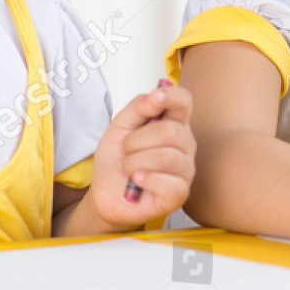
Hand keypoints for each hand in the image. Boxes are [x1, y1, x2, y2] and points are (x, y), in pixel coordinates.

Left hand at [86, 82, 195, 230]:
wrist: (105, 194)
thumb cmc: (116, 159)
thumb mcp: (120, 126)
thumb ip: (138, 107)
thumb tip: (156, 95)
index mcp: (173, 123)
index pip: (184, 102)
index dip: (172, 96)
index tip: (155, 97)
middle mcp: (185, 145)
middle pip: (170, 131)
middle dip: (137, 140)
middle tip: (125, 150)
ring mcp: (185, 170)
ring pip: (167, 157)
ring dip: (136, 162)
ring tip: (127, 169)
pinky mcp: (179, 194)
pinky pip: (171, 184)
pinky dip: (147, 179)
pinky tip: (136, 181)